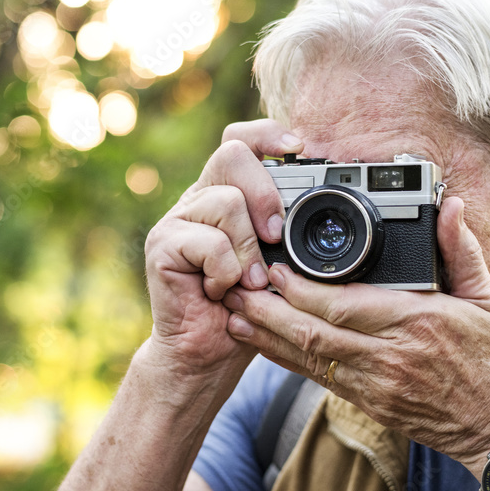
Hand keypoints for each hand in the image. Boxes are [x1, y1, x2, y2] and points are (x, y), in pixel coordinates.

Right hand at [143, 119, 303, 378]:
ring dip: (250, 248)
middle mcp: (199, 199)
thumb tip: (327, 206)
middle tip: (277, 237)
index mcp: (227, 195)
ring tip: (250, 282)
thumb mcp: (279, 265)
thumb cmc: (247, 311)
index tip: (300, 147)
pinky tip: (223, 292)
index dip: (268, 134)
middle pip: (231, 155)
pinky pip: (209, 242)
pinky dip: (227, 272)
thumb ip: (289, 232)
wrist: (205, 356)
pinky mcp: (163, 246)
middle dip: (265, 193)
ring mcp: (177, 220)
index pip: (240, 141)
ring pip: (226, 200)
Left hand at [222, 196, 489, 473]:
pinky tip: (263, 344)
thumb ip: (462, 250)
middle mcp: (390, 356)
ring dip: (265, 337)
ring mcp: (376, 385)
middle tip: (236, 286)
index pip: (342, 304)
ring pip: (307, 360)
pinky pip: (318, 380)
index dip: (298, 288)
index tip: (274, 267)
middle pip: (312, 332)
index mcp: (418, 322)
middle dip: (267, 311)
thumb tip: (449, 205)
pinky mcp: (370, 404)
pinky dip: (286, 361)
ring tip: (232, 314)